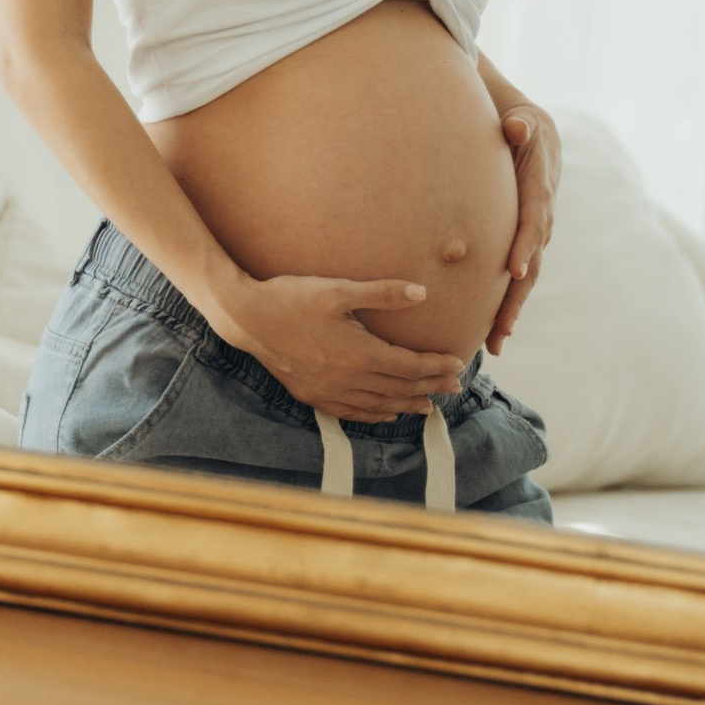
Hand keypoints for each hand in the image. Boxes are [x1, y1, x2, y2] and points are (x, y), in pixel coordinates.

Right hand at [226, 277, 470, 420]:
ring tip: (428, 405)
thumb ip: (382, 292)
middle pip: (399, 389)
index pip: (409, 366)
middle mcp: (347, 378)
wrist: (247, 318)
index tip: (457, 363)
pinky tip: (385, 414)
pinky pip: (350, 412)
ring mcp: (328, 390)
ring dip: (406, 404)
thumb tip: (422, 293)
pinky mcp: (311, 394)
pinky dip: (374, 415)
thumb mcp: (338, 290)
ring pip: (378, 405)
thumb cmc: (292, 298)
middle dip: (430, 387)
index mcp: (359, 353)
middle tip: (455, 386)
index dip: (436, 366)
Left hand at [487, 101, 561, 355]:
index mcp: (539, 187)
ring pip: (526, 275)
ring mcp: (536, 232)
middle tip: (501, 327)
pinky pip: (518, 275)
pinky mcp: (525, 241)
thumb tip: (516, 129)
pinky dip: (508, 302)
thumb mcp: (521, 119)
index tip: (513, 269)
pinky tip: (494, 332)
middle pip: (532, 260)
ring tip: (496, 342)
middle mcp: (542, 215)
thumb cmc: (517, 123)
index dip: (525, 244)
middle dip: (517, 295)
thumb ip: (519, 126)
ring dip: (512, 308)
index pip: (533, 219)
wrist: (529, 131)